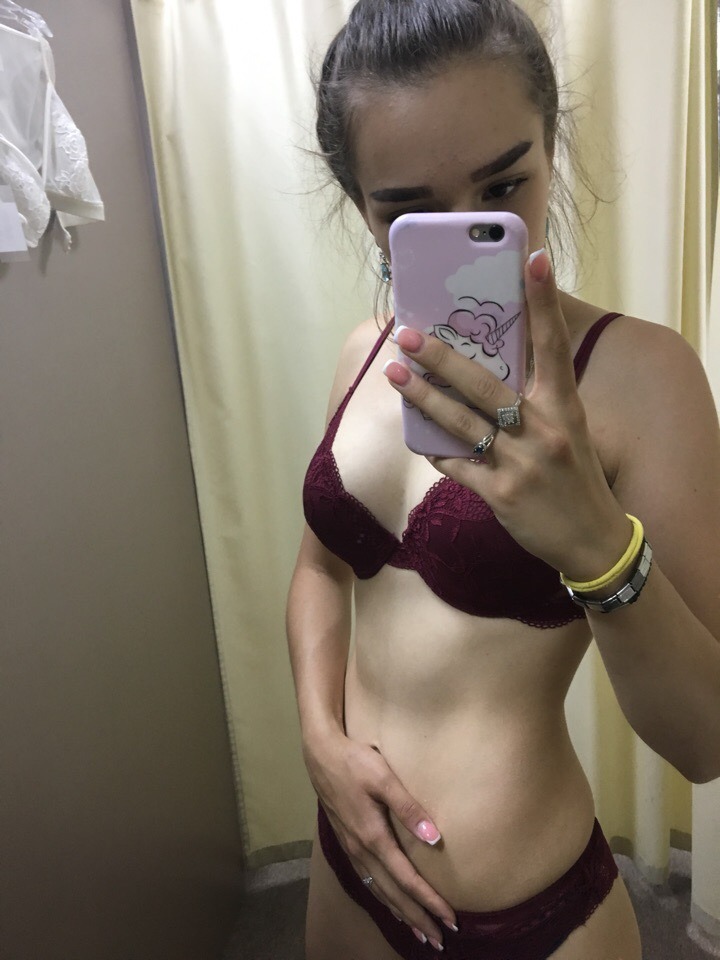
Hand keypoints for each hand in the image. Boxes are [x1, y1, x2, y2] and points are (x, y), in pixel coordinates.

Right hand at [304, 731, 457, 947]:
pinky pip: (367, 880)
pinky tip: (389, 901)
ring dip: (400, 912)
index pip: (407, 880)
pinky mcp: (347, 842)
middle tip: (440, 941)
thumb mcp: (384, 779)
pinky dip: (383, 897)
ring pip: (379, 891)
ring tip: (418, 931)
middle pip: (393, 894)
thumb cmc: (354, 762)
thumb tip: (434, 838)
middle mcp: (361, 850)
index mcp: (373, 837)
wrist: (320, 754)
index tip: (450, 919)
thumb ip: (409, 808)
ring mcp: (351, 848)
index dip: (429, 901)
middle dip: (417, 918)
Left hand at [384, 249, 629, 581]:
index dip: (543, 301)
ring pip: (461, 423)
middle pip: (485, 384)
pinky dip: (436, 450)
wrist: (593, 540)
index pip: (553, 345)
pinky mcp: (500, 495)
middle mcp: (543, 430)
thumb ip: (537, 401)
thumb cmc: (576, 477)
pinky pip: (457, 465)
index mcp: (564, 407)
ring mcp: (520, 464)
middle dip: (442, 357)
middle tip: (409, 334)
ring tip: (394, 374)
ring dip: (423, 397)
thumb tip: (490, 370)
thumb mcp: (570, 430)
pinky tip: (418, 436)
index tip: (532, 259)